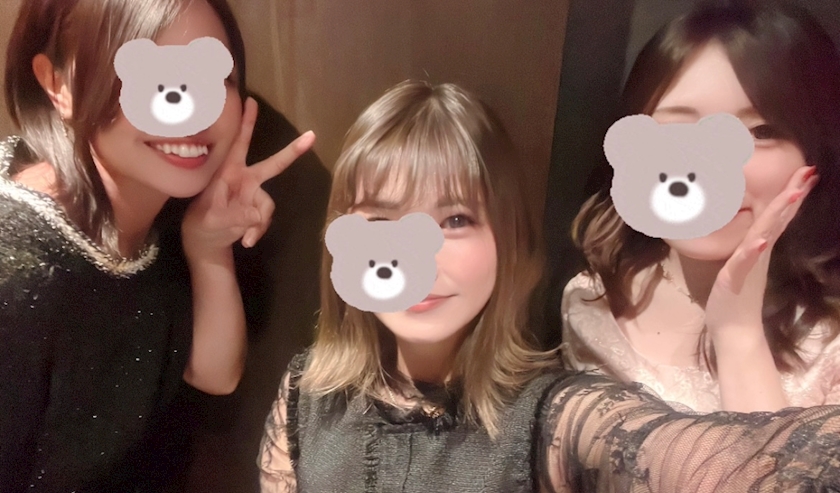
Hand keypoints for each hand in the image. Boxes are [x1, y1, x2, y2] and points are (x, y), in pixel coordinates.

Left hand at [182, 97, 315, 259]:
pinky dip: (257, 231)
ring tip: (243, 238)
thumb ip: (235, 217)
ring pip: (268, 205)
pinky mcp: (258, 209)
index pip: (239, 145)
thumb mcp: (213, 221)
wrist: (205, 243)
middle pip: (272, 165)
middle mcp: (245, 180)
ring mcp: (253, 195)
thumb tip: (258, 215)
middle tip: (311, 137)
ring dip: (258, 224)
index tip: (252, 101)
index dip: (247, 123)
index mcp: (229, 173)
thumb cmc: (203, 225)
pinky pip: (266, 218)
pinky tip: (245, 241)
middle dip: (291, 152)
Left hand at [704, 165, 818, 337]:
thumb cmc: (734, 298)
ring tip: (792, 195)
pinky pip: (744, 263)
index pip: (777, 217)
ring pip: (765, 235)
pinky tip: (760, 241)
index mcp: (759, 248)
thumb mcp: (740, 264)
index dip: (790, 195)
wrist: (735, 331)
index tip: (806, 172)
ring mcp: (750, 266)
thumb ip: (749, 247)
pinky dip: (752, 251)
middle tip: (809, 172)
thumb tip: (756, 231)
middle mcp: (759, 254)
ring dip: (777, 215)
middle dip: (792, 195)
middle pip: (777, 220)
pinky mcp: (736, 279)